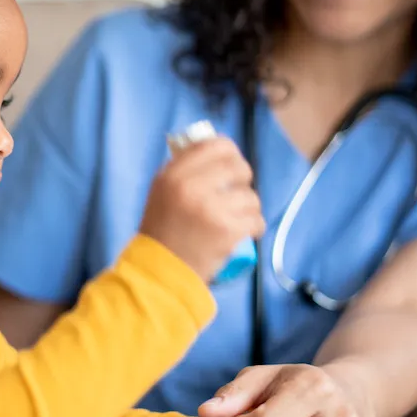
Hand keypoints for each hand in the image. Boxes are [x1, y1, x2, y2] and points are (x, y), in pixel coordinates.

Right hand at [140, 136, 264, 281]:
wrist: (160, 271)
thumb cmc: (161, 230)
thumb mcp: (162, 191)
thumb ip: (184, 169)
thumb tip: (217, 151)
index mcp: (174, 174)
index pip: (214, 145)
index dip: (229, 152)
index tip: (230, 164)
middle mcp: (192, 187)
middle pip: (238, 167)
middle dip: (243, 180)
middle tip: (236, 193)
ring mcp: (211, 209)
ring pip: (251, 195)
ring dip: (248, 207)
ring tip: (236, 218)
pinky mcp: (228, 231)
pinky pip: (256, 219)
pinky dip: (254, 227)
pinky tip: (245, 231)